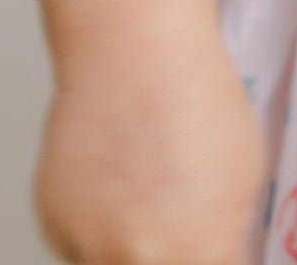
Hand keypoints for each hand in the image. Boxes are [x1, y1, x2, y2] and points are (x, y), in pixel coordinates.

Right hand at [32, 17, 266, 264]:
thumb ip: (224, 232)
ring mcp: (91, 246)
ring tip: (138, 197)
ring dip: (124, 250)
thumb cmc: (193, 97)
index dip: (206, 258)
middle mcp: (140, 260)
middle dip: (165, 256)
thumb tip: (216, 252)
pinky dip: (92, 224)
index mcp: (199, 254)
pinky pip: (78, 246)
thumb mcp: (243, 177)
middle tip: (169, 221)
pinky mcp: (53, 224)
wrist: (134, 51)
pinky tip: (108, 179)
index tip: (203, 246)